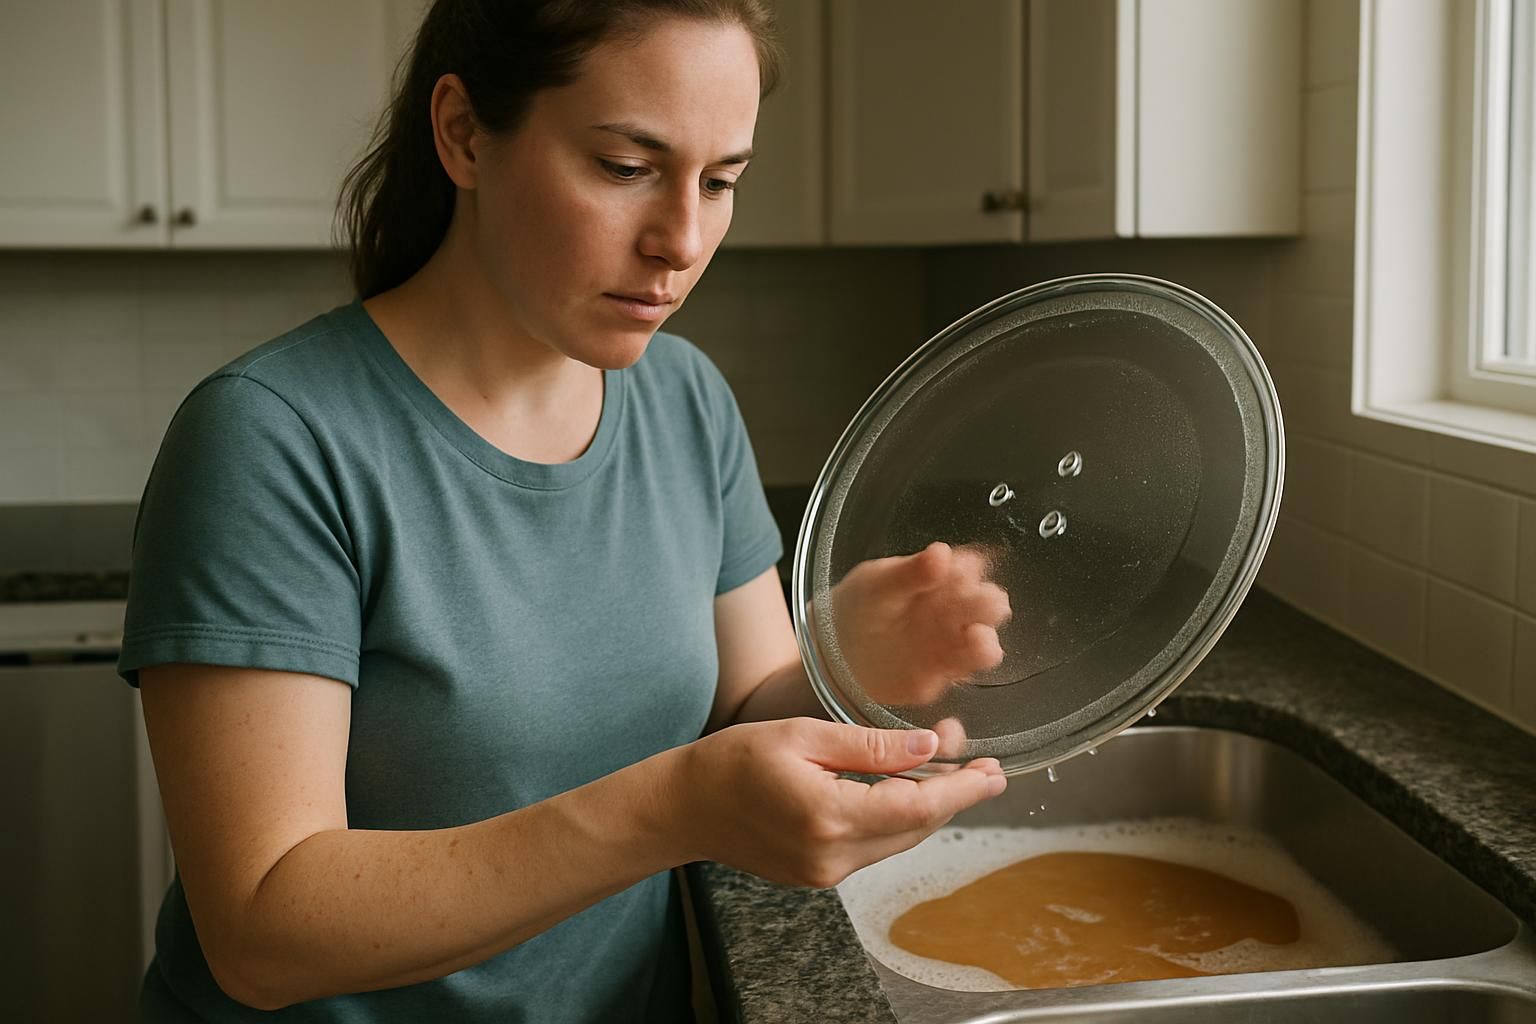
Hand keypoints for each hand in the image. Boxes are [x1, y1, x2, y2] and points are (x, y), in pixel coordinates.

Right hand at [676, 717, 1005, 887]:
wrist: (685, 807)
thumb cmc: (733, 761)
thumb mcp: (803, 735)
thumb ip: (870, 746)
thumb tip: (928, 747)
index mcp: (828, 817)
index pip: (918, 808)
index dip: (963, 790)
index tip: (994, 773)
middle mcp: (832, 857)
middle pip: (916, 829)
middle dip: (953, 795)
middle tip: (979, 761)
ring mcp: (826, 873)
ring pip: (899, 841)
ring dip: (927, 806)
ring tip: (948, 766)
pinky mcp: (819, 876)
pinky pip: (875, 847)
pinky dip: (896, 819)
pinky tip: (902, 790)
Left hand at [829, 542, 1010, 705]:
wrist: (830, 654)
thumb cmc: (854, 610)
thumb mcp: (876, 584)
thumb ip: (910, 573)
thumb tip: (942, 553)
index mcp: (938, 580)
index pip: (970, 568)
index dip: (971, 570)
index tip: (963, 571)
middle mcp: (951, 610)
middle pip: (987, 603)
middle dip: (988, 602)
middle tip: (979, 600)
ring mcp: (949, 642)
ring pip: (984, 641)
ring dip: (985, 639)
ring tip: (975, 635)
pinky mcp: (941, 674)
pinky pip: (966, 670)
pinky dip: (968, 666)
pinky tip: (958, 659)